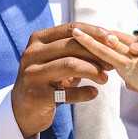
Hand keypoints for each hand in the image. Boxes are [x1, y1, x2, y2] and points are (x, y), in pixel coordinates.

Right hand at [11, 22, 118, 136]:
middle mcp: (32, 53)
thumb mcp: (59, 60)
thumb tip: (111, 42)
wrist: (23, 110)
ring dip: (93, 71)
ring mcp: (32, 74)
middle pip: (72, 45)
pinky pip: (67, 93)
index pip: (71, 28)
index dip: (94, 32)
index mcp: (38, 39)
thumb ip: (78, 50)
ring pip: (70, 64)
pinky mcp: (36, 95)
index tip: (114, 40)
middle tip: (112, 63)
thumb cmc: (48, 80)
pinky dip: (84, 93)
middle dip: (96, 53)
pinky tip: (93, 93)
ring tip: (105, 79)